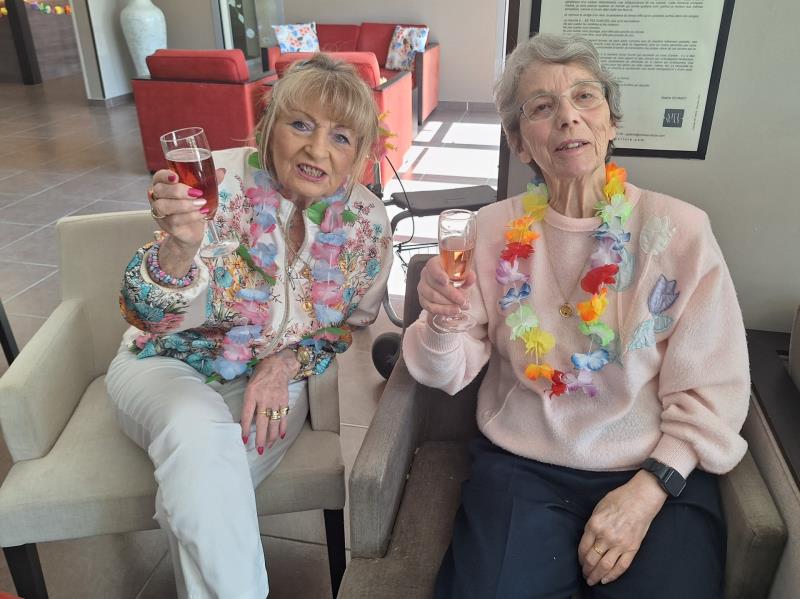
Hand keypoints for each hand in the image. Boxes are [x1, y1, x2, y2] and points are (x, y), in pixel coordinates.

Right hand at [148, 168, 225, 250]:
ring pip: (164, 206)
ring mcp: (161, 213)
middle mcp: (158, 198)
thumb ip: (208, 181)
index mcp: (164, 185)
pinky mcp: (168, 226)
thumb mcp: (201, 193)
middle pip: (159, 190)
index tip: (176, 177)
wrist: (192, 232)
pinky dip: (190, 216)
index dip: (165, 176)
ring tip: (201, 203)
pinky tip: (202, 213)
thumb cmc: (193, 208)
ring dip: (184, 204)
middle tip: (197, 193)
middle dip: (178, 190)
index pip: (158, 177)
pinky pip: (175, 220)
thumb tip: (221, 171)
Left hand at [240, 350, 299, 454]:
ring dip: (272, 437)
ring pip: (274, 423)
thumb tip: (245, 420)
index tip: (245, 441)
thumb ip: (248, 402)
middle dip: (260, 438)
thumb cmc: (260, 375)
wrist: (278, 365)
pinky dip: (283, 428)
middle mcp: (264, 399)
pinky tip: (281, 436)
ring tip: (268, 447)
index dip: (245, 429)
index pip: (247, 415)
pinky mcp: (284, 401)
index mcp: (251, 394)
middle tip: (259, 450)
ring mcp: (275, 401)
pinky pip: (284, 417)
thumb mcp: (249, 386)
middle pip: (262, 423)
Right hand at [418, 255, 475, 319]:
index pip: (433, 267)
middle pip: (434, 285)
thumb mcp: (462, 272)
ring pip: (432, 298)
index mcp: (434, 264)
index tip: (446, 281)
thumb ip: (467, 274)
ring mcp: (422, 288)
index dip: (439, 274)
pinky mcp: (423, 300)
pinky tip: (452, 312)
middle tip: (463, 301)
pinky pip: (430, 307)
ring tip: (460, 308)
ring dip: (447, 305)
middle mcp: (425, 275)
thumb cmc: (454, 276)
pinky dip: (442, 311)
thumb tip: (470, 277)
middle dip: (450, 295)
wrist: (449, 284)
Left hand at [578, 470, 667, 585]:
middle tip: (584, 574)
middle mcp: (605, 537)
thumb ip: (592, 524)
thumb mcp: (598, 508)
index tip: (580, 562)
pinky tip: (606, 580)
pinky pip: (621, 567)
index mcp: (594, 525)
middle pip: (592, 559)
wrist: (641, 498)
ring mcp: (620, 544)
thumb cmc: (619, 498)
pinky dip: (612, 576)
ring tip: (592, 580)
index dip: (580, 558)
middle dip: (586, 569)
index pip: (583, 548)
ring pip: (605, 566)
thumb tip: (588, 538)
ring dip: (596, 575)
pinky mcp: (632, 548)